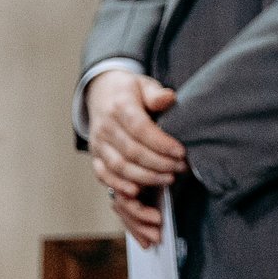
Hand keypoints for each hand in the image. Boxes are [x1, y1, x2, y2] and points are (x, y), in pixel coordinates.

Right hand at [87, 71, 182, 245]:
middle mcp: (105, 127)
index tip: (182, 153)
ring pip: (119, 167)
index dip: (161, 143)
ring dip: (145, 177)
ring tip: (169, 179)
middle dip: (159, 164)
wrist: (101, 93)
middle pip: (131, 152)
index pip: (140, 129)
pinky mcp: (95, 157)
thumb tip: (168, 98)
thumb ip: (156, 94)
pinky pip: (104, 175)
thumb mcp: (145, 85)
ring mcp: (98, 144)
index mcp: (120, 107)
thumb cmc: (130, 91)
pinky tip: (137, 193)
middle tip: (181, 168)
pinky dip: (119, 186)